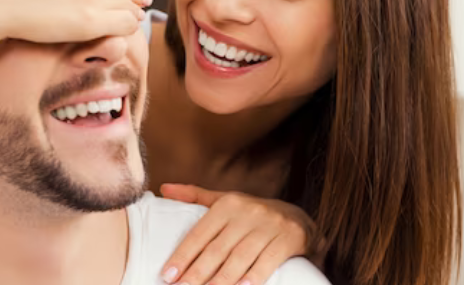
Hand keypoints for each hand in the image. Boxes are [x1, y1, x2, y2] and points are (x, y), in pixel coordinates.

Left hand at [160, 184, 320, 284]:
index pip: (200, 233)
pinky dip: (254, 277)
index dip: (183, 256)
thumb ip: (196, 196)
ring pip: (240, 258)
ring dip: (221, 280)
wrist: (299, 219)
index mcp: (229, 204)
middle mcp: (248, 212)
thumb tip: (164, 188)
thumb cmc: (254, 215)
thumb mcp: (227, 201)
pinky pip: (268, 261)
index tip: (167, 276)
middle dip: (197, 274)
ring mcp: (270, 225)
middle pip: (217, 249)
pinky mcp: (289, 238)